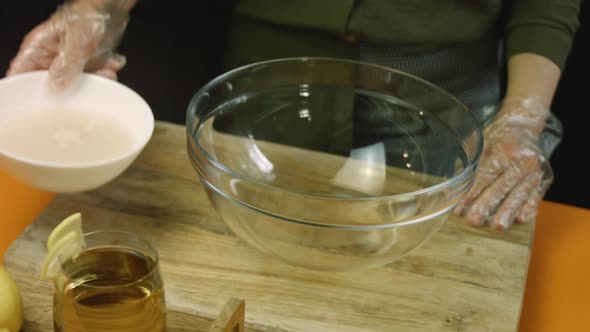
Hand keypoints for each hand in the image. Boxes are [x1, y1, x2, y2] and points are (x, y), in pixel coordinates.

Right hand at [6, 1, 128, 91]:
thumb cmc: (89, 15)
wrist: (113, 9)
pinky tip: (111, 66)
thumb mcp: (76, 42)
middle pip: (49, 86)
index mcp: (37, 49)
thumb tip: (54, 88)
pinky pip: (92, 80)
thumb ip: (65, 66)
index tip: (42, 102)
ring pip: (75, 86)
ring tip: (106, 71)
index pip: (20, 74)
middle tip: (85, 86)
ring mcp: (68, 64)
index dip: (26, 90)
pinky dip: (104, 76)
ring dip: (93, 82)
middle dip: (70, 90)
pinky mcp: (85, 67)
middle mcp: (50, 59)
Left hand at [454, 97, 552, 229]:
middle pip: (501, 187)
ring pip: (519, 194)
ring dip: (507, 211)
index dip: (471, 193)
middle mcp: (521, 161)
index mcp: (503, 151)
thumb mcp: (482, 143)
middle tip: (474, 220)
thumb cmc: (499, 137)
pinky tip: (522, 218)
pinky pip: (536, 195)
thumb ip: (471, 164)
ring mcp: (534, 170)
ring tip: (497, 225)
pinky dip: (529, 207)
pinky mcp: (544, 178)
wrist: (525, 125)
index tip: (460, 208)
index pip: (484, 176)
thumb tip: (454, 185)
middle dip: (486, 205)